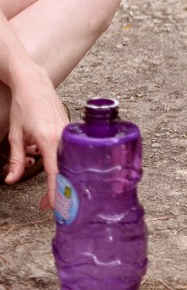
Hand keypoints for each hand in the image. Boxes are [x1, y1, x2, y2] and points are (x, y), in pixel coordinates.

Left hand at [5, 61, 67, 209]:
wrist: (35, 84)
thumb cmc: (25, 106)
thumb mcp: (15, 135)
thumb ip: (15, 160)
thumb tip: (12, 178)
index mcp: (48, 139)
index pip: (54, 172)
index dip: (53, 190)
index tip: (51, 204)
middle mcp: (63, 137)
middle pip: (65, 169)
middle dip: (57, 188)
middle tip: (48, 202)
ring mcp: (70, 132)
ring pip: (67, 160)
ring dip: (56, 173)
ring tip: (44, 180)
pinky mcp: (72, 129)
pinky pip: (68, 150)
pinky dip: (60, 160)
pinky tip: (48, 160)